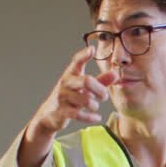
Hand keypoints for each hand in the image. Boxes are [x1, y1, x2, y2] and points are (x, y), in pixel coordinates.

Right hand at [17, 48, 116, 166]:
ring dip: (94, 105)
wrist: (50, 114)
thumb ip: (101, 81)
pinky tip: (97, 117)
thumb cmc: (71, 96)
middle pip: (87, 81)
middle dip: (100, 90)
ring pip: (86, 100)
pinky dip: (91, 117)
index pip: (76, 61)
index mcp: (71, 74)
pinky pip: (79, 114)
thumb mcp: (85, 88)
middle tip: (104, 96)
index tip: (92, 49)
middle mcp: (66, 83)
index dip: (84, 55)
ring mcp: (62, 97)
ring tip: (94, 106)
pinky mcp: (62, 111)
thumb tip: (116, 73)